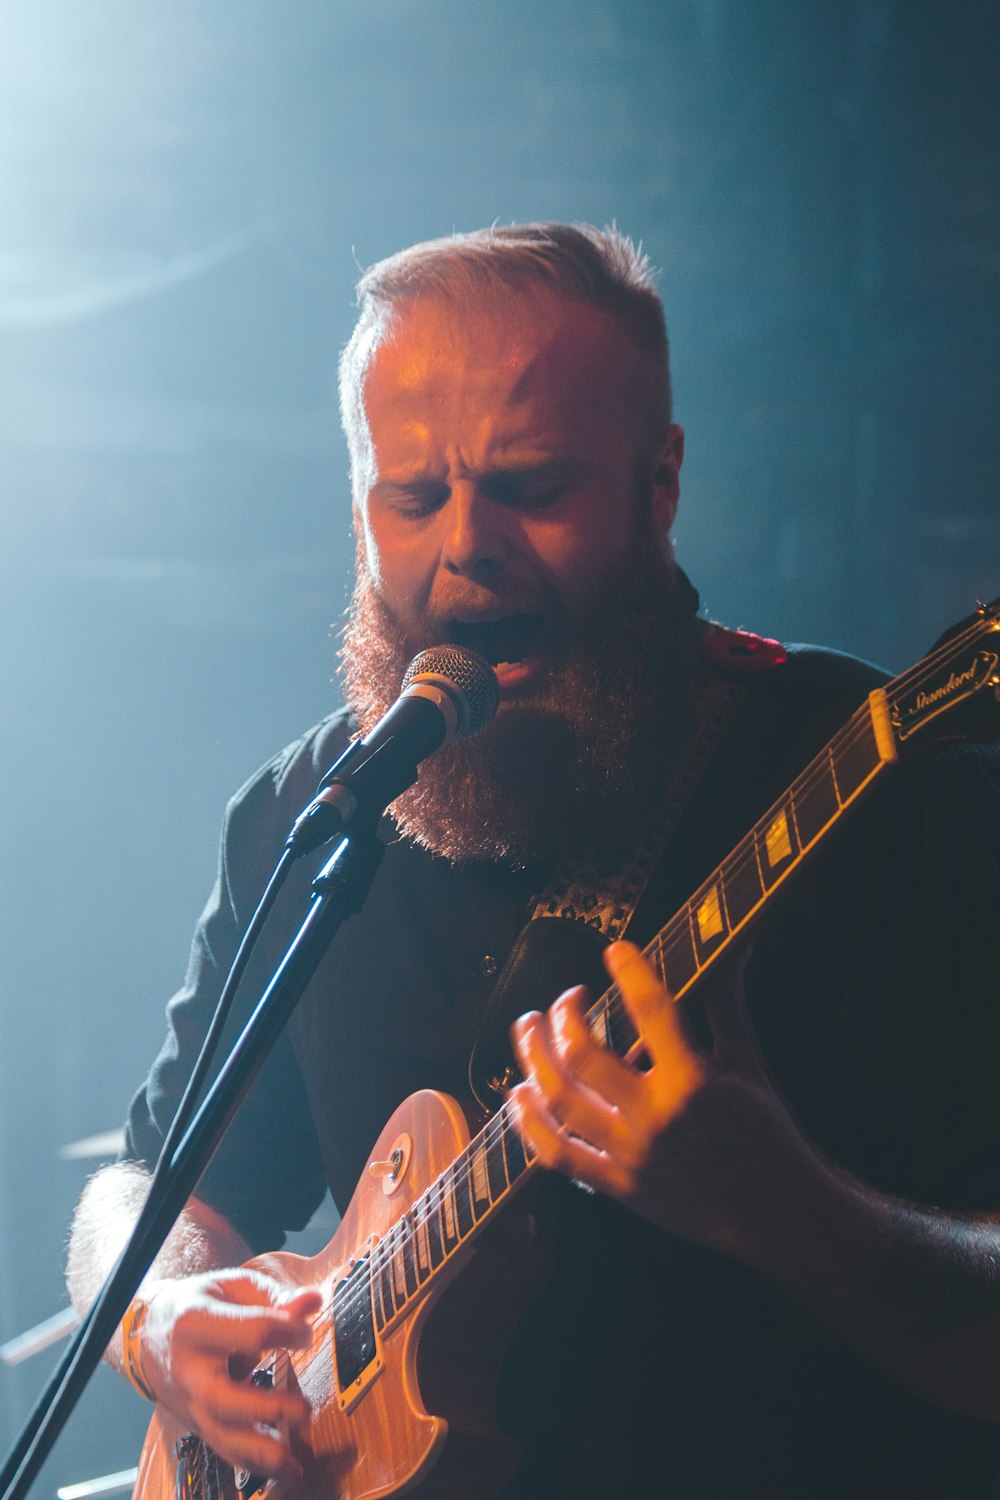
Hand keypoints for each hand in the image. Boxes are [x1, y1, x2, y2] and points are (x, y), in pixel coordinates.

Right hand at [137, 1269, 322, 1480]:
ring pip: (219, 1435)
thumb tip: (313, 1302)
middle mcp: (189, 1367)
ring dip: (261, 1451)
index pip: (249, 1332)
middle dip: (266, 1407)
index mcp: (197, 1322)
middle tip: (304, 1409)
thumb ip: (275, 1296)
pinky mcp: (197, 1422)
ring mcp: (189, 1400)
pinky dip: (254, 1463)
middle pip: (221, 1396)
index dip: (287, 1332)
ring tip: (295, 1459)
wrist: (151, 1333)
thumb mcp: (233, 1287)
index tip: (306, 1333)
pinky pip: (223, 1449)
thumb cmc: (200, 1304)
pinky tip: (285, 1468)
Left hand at [508, 940, 810, 1255]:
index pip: (652, 1010)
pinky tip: (519, 1093)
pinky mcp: (619, 1188)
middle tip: (569, 997)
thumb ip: (727, 1006)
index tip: (616, 950)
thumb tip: (728, 953)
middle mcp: (656, 1117)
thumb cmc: (769, 1136)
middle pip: (582, 1056)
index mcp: (694, 1081)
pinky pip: (558, 1155)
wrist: (778, 1217)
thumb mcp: (749, 1065)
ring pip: (559, 1101)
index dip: (630, 970)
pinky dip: (528, 1123)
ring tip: (528, 1027)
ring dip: (533, 1057)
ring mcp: (632, 1156)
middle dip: (564, 1015)